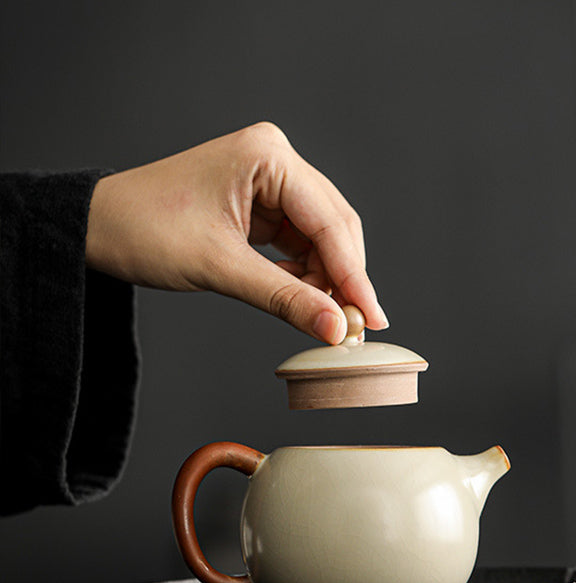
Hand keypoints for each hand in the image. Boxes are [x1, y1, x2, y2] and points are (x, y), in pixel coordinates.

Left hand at [85, 122, 387, 343]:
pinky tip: (302, 296)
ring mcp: (270, 180)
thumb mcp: (221, 268)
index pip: (330, 222)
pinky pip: (300, 241)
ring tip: (323, 317)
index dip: (354, 276)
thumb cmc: (144, 229)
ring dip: (325, 279)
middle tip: (353, 327)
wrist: (99, 226)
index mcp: (268, 156)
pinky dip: (305, 273)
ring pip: (321, 237)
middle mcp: (276, 160)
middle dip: (343, 278)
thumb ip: (285, 299)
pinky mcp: (262, 202)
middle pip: (334, 227)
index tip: (371, 318)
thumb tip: (336, 329)